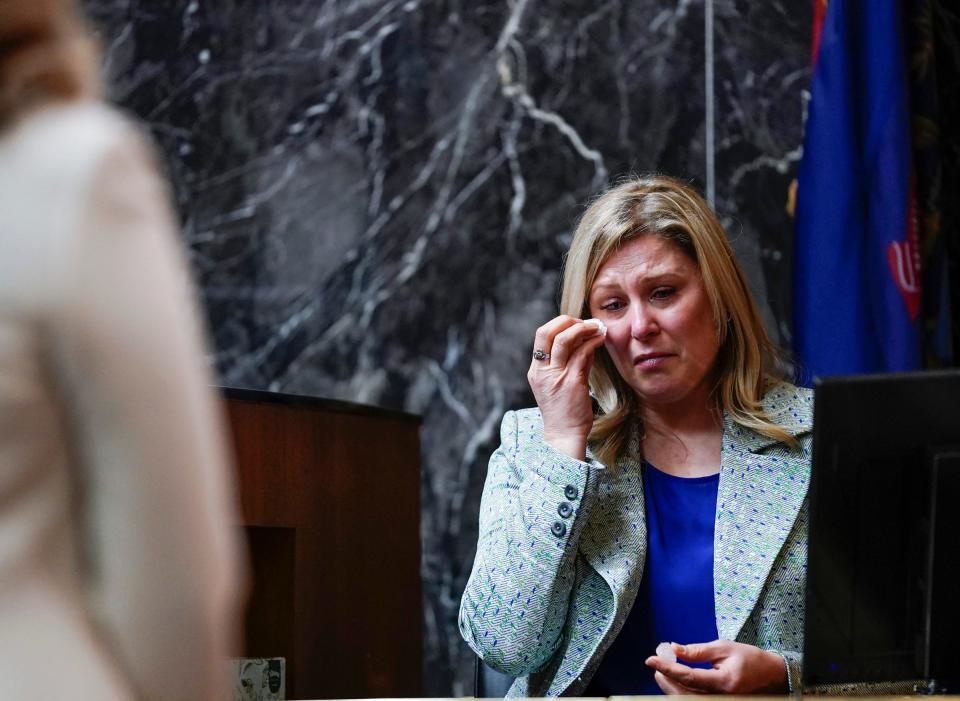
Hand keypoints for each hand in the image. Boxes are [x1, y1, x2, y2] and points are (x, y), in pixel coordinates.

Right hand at [527, 315, 605, 459]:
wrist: (564, 436)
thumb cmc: (564, 412)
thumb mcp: (560, 384)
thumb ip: (570, 363)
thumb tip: (585, 343)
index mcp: (536, 371)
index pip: (541, 335)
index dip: (558, 324)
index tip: (574, 324)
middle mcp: (542, 371)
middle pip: (548, 332)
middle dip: (567, 321)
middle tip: (585, 322)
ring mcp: (556, 376)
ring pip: (566, 340)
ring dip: (584, 328)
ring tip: (597, 327)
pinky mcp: (572, 382)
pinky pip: (582, 354)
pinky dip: (593, 342)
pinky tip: (601, 339)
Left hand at [644, 640, 787, 694]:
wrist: (768, 674)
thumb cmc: (748, 658)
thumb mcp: (723, 647)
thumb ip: (697, 651)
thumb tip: (673, 648)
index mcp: (724, 682)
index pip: (688, 677)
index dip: (668, 668)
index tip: (651, 659)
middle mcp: (720, 696)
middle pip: (684, 693)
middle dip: (666, 678)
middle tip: (655, 662)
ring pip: (686, 698)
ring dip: (670, 684)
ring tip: (661, 667)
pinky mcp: (716, 700)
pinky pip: (693, 697)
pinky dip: (679, 688)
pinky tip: (672, 676)